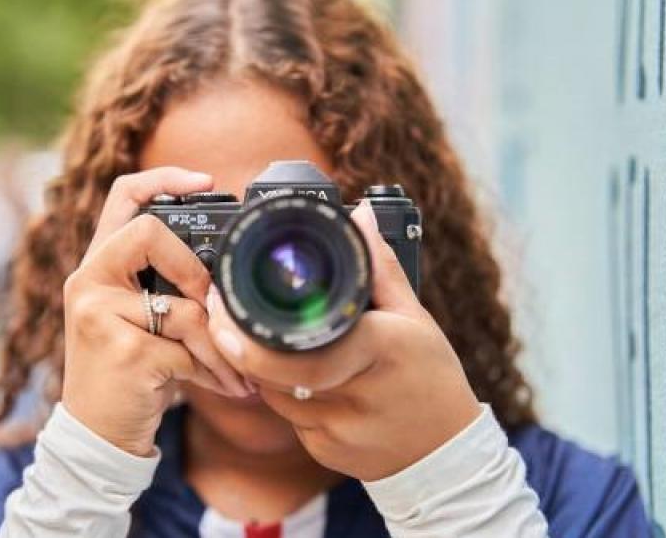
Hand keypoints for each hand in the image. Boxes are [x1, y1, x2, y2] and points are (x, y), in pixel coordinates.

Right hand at [62, 167, 249, 456]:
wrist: (97, 433)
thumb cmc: (128, 372)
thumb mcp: (137, 319)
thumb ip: (165, 286)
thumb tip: (224, 274)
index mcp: (96, 266)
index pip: (122, 197)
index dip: (163, 178)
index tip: (206, 182)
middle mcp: (89, 282)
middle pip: (149, 233)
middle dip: (196, 271)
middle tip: (214, 306)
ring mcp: (100, 315)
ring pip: (185, 307)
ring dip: (220, 345)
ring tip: (237, 369)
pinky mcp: (123, 352)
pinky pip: (188, 349)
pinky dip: (214, 371)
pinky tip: (221, 385)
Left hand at [206, 200, 480, 480]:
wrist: (445, 451)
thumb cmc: (430, 375)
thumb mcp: (414, 316)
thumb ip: (379, 267)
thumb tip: (358, 215)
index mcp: (380, 351)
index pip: (302, 349)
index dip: (252, 337)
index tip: (224, 306)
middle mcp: (356, 395)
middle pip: (273, 371)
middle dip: (240, 343)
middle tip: (221, 314)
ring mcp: (337, 430)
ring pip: (272, 394)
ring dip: (262, 366)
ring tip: (269, 340)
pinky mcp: (324, 451)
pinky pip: (287, 417)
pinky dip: (285, 394)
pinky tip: (302, 380)